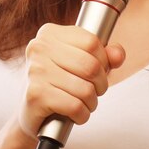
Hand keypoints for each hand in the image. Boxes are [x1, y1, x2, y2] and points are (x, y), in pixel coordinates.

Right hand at [18, 23, 125, 138]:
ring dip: (92, 102)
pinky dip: (82, 115)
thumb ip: (105, 55)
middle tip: (96, 91)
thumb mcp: (82, 62)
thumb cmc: (59, 82)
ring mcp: (35, 71)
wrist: (30, 113)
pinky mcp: (35, 95)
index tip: (99, 70)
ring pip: (85, 89)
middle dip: (101, 84)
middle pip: (91, 66)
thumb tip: (118, 55)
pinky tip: (75, 114)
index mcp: (50, 33)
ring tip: (85, 103)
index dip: (104, 60)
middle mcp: (39, 48)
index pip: (92, 42)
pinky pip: (75, 106)